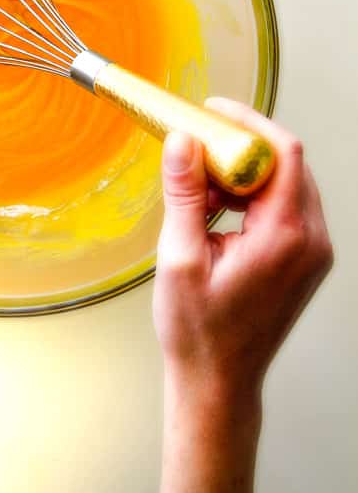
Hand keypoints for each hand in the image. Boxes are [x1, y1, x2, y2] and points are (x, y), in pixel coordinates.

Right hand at [153, 98, 332, 397]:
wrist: (219, 381)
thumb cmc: (198, 331)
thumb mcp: (179, 258)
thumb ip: (184, 195)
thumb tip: (182, 141)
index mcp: (284, 238)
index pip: (283, 153)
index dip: (248, 122)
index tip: (213, 111)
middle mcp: (311, 241)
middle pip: (289, 163)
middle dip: (244, 144)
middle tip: (201, 138)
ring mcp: (314, 252)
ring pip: (289, 182)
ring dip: (248, 170)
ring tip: (203, 180)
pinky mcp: (307, 259)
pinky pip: (288, 206)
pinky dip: (256, 194)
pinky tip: (220, 206)